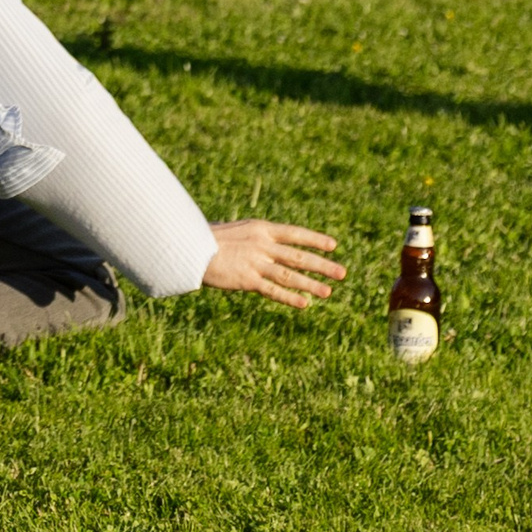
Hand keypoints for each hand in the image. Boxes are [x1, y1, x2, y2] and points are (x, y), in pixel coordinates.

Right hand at [202, 219, 344, 306]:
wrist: (189, 247)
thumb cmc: (210, 238)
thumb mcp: (240, 229)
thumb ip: (259, 237)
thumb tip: (273, 243)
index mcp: (262, 228)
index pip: (296, 233)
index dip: (316, 239)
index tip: (333, 245)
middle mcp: (263, 245)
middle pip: (299, 256)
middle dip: (322, 265)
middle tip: (342, 272)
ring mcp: (256, 263)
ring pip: (290, 275)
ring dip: (311, 284)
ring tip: (329, 291)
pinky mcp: (247, 280)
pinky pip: (273, 290)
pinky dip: (290, 297)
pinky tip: (304, 303)